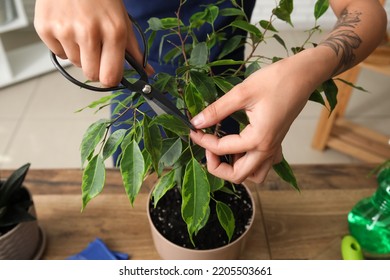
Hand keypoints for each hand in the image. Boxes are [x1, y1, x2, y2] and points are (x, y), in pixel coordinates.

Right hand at [34, 0, 152, 86]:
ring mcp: (65, 30)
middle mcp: (89, 33)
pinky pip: (58, 53)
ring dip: (79, 53)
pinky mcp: (45, 28)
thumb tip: (147, 71)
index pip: (110, 77)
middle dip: (95, 67)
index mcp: (113, 32)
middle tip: (96, 50)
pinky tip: (68, 27)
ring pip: (75, 63)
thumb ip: (133, 49)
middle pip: (91, 74)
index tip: (110, 75)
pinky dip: (63, 45)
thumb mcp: (122, 20)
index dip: (110, 79)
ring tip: (81, 31)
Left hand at [190, 48, 334, 183]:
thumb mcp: (242, 93)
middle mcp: (267, 149)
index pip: (223, 149)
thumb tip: (197, 121)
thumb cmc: (276, 80)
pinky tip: (242, 148)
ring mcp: (274, 148)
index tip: (193, 130)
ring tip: (224, 151)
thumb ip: (217, 110)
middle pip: (238, 176)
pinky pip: (264, 164)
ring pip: (254, 175)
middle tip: (207, 147)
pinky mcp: (277, 142)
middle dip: (217, 167)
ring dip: (236, 169)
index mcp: (258, 139)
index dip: (203, 141)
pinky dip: (251, 163)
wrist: (304, 75)